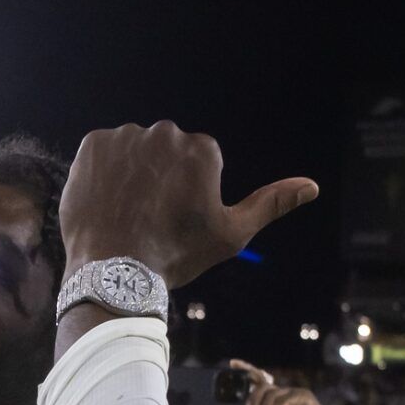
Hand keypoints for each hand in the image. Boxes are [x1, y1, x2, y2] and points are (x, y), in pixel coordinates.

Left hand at [59, 123, 317, 287]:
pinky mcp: (92, 144)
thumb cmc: (176, 256)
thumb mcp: (231, 234)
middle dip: (159, 178)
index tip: (175, 220)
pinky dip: (104, 172)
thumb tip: (312, 186)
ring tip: (126, 212)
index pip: (196, 163)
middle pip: (165, 153)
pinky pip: (103, 151)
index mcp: (202, 148)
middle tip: (149, 218)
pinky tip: (106, 201)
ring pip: (134, 151)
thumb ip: (271, 203)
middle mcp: (165, 132)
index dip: (186, 195)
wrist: (114, 272)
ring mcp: (126, 136)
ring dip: (131, 174)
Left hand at [238, 365, 339, 404]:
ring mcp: (291, 394)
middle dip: (251, 401)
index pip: (255, 381)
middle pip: (260, 386)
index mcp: (268, 402)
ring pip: (271, 392)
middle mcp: (279, 395)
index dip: (245, 370)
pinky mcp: (303, 397)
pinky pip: (284, 398)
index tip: (231, 364)